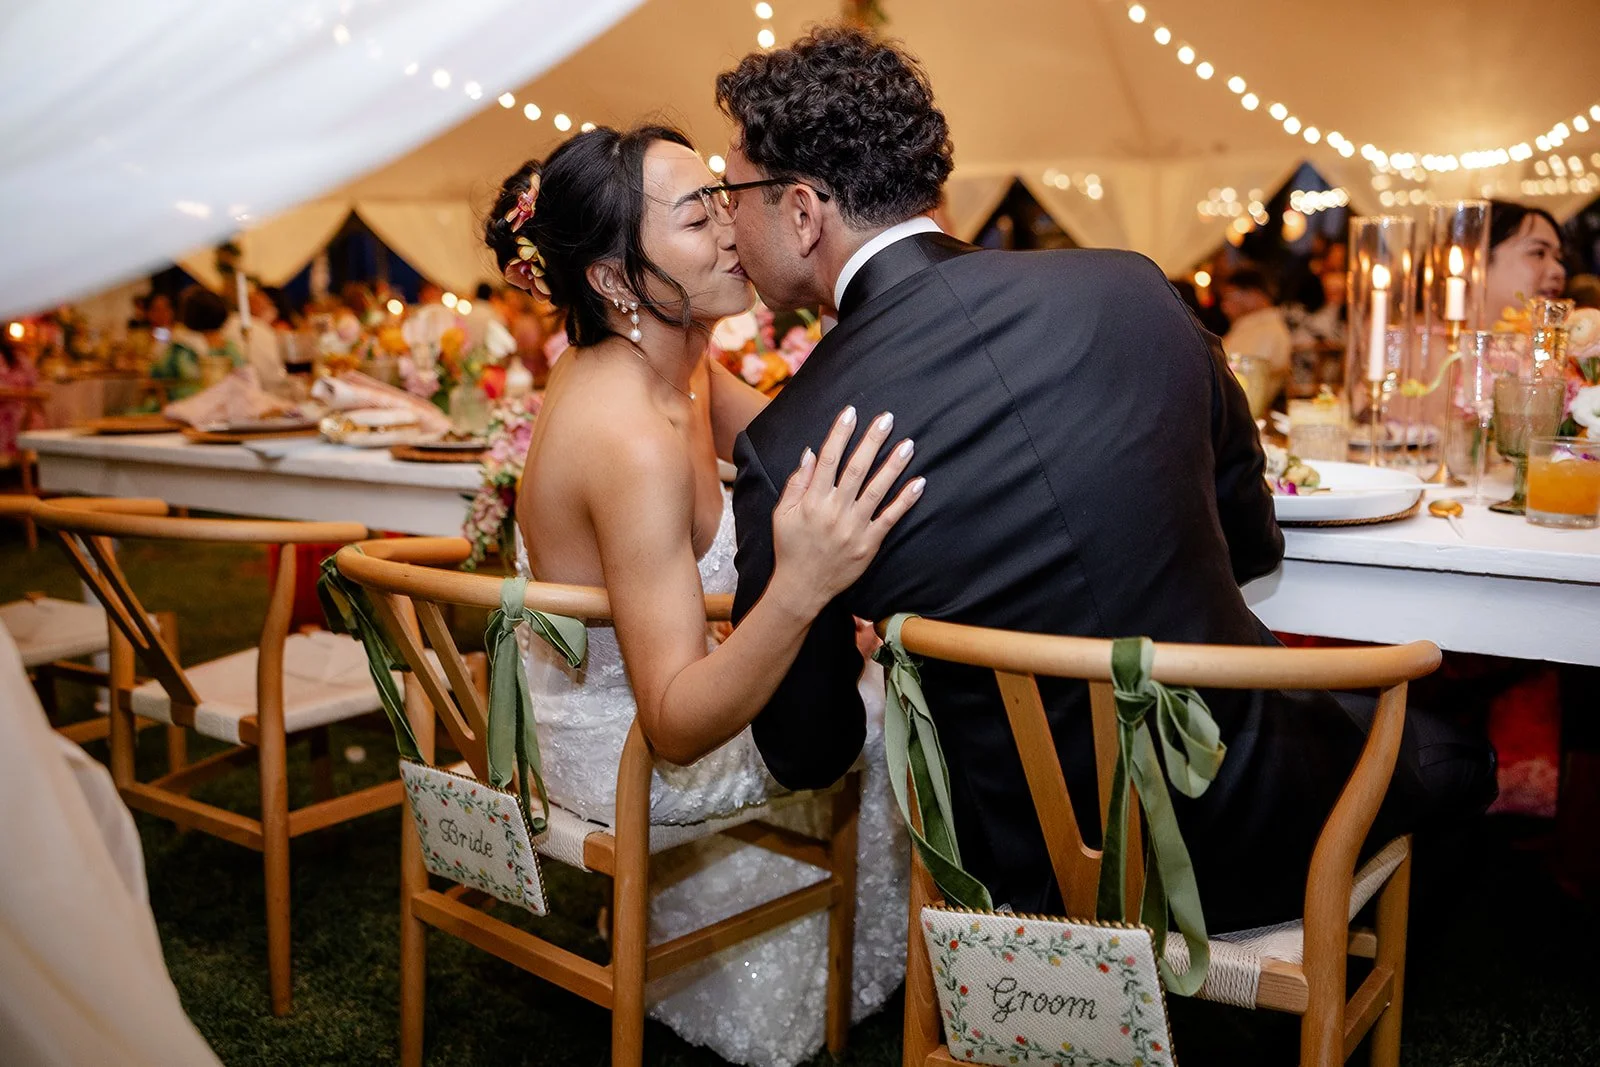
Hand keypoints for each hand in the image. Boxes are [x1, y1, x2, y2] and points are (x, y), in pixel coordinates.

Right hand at [768, 405, 923, 616]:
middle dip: (872, 441)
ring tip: (908, 445)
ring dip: (894, 465)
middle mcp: (834, 511)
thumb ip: (797, 483)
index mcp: (812, 501)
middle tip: (887, 419)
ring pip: (877, 490)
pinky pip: (890, 518)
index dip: (840, 434)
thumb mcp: (783, 513)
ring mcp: (854, 528)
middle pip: (857, 469)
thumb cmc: (791, 548)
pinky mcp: (869, 544)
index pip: (829, 460)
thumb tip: (811, 452)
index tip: (851, 413)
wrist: (802, 587)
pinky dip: (905, 501)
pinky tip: (919, 483)